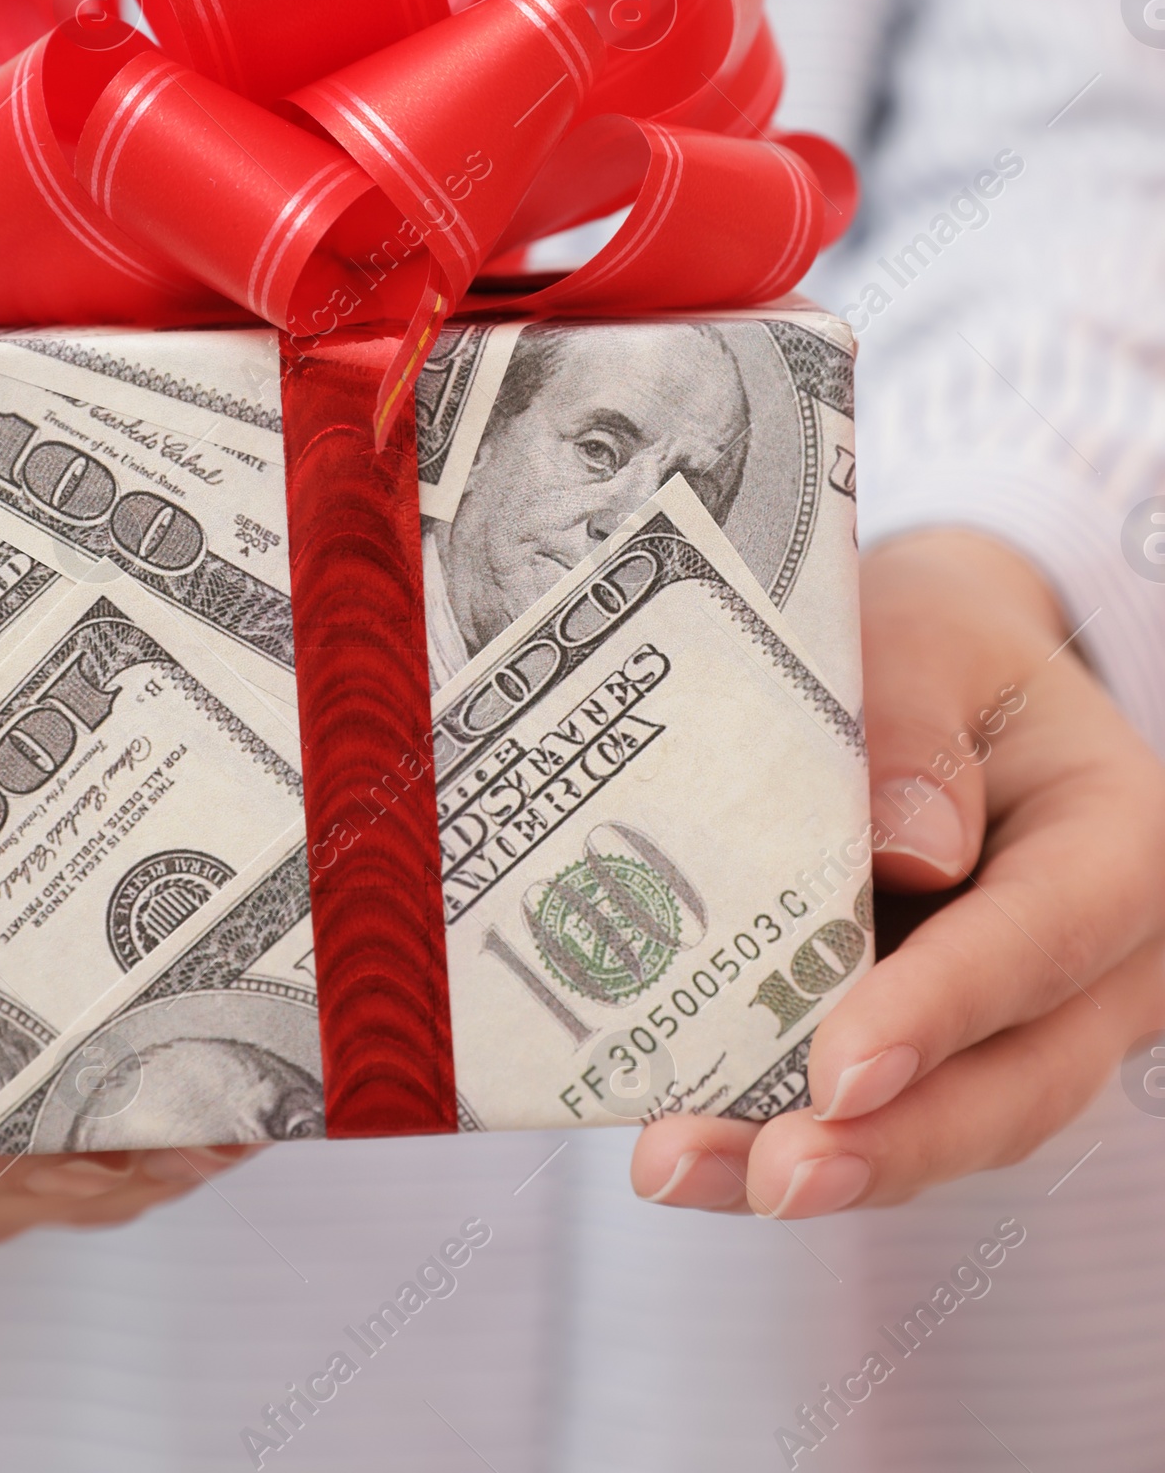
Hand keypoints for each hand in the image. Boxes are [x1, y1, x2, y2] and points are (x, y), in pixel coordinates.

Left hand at [630, 528, 1164, 1217]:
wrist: (937, 666)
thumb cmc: (935, 642)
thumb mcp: (927, 630)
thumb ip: (913, 718)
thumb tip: (907, 849)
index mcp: (1119, 838)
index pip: (1048, 935)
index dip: (947, 1009)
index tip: (842, 1070)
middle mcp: (1099, 957)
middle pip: (1017, 1078)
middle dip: (890, 1139)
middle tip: (773, 1173)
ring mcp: (1027, 1021)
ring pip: (946, 1122)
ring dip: (818, 1158)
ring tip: (685, 1167)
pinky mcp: (944, 1052)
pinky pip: (881, 1112)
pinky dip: (781, 1131)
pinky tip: (685, 1142)